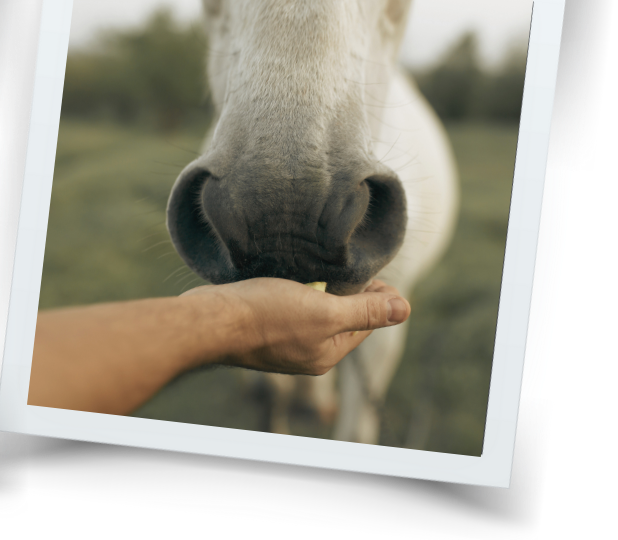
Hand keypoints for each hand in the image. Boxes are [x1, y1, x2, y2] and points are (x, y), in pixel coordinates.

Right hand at [182, 278, 409, 375]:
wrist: (210, 320)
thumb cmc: (265, 315)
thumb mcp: (325, 311)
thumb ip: (365, 310)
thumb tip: (406, 309)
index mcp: (327, 354)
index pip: (366, 323)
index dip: (374, 294)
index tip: (366, 269)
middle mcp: (306, 353)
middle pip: (341, 317)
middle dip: (345, 291)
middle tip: (341, 262)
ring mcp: (281, 342)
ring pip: (313, 310)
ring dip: (317, 288)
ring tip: (314, 266)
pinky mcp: (260, 327)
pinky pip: (287, 307)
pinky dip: (292, 290)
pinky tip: (286, 275)